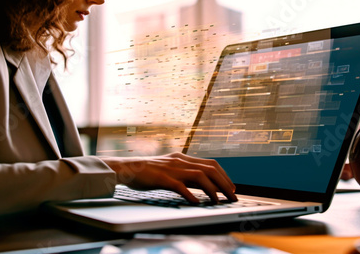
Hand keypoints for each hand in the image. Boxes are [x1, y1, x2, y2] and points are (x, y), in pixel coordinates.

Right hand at [100, 152, 237, 203]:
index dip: (224, 175)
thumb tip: (204, 186)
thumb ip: (186, 174)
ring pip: (199, 176)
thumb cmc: (148, 171)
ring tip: (218, 201)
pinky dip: (189, 194)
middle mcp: (180, 160)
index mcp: (183, 158)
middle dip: (225, 183)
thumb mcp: (170, 169)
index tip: (231, 187)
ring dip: (212, 189)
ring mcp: (171, 168)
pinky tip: (196, 202)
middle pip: (210, 169)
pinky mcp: (161, 177)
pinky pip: (179, 185)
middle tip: (233, 196)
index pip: (211, 163)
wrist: (127, 168)